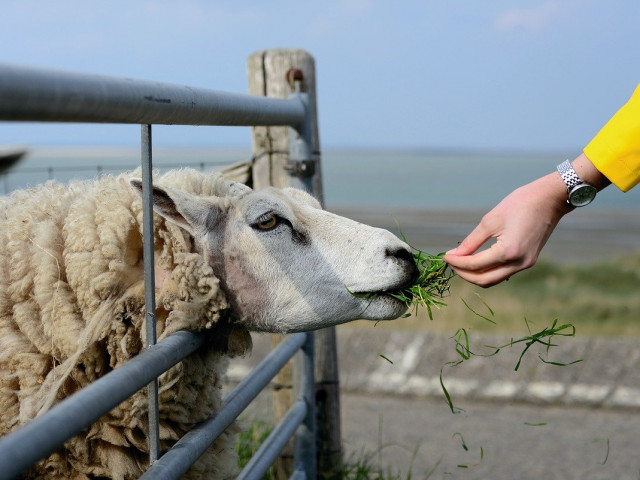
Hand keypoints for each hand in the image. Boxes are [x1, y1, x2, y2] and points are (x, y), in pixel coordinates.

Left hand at [444, 172, 570, 286]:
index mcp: (509, 252)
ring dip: (475, 274)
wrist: (550, 199)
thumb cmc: (519, 204)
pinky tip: (478, 261)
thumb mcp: (490, 221)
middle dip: (464, 274)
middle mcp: (519, 263)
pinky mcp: (528, 261)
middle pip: (484, 280)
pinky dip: (488, 271)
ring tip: (461, 262)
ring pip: (494, 279)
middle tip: (451, 262)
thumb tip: (454, 255)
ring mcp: (526, 264)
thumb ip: (471, 242)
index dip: (457, 263)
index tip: (444, 256)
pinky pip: (503, 273)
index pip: (475, 265)